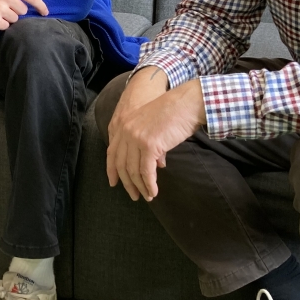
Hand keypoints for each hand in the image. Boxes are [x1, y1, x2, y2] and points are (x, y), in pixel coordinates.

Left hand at [106, 75, 204, 201]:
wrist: (187, 103)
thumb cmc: (175, 113)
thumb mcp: (154, 127)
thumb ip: (150, 145)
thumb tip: (157, 165)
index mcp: (123, 124)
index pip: (112, 151)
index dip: (112, 170)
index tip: (113, 183)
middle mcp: (126, 130)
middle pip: (120, 164)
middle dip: (127, 183)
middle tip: (134, 195)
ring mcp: (136, 138)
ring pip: (133, 170)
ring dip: (140, 187)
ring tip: (147, 196)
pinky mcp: (149, 145)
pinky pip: (146, 172)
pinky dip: (150, 184)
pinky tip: (154, 192)